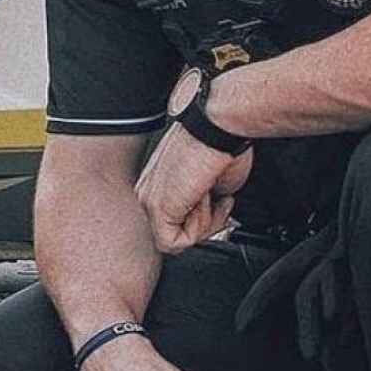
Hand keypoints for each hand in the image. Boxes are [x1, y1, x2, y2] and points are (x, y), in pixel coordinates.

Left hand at [135, 127, 252, 253]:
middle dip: (205, 223)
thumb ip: (205, 205)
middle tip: (219, 201)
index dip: (207, 219)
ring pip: (174, 239)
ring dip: (204, 223)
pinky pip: (175, 242)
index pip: (176, 221)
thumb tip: (211, 217)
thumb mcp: (215, 184)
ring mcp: (149, 199)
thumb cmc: (222, 145)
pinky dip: (199, 228)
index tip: (221, 201)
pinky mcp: (156, 208)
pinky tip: (204, 200)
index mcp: (159, 183)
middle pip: (175, 232)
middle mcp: (148, 191)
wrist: (219, 128)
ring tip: (210, 193)